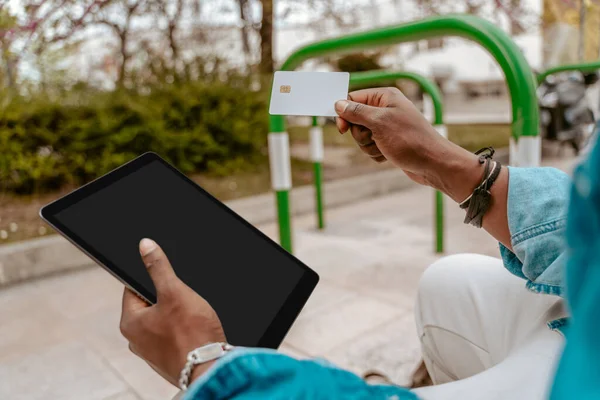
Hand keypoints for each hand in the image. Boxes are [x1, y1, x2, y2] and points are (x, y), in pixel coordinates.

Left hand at [120, 238, 225, 387]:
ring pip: (164, 321)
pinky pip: (173, 336)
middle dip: (169, 299)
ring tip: (192, 317)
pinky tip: (195, 330)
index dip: (152, 279)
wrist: (211, 367)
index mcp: (130, 323)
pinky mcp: (168, 359)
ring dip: (177, 316)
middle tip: (185, 301)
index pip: (133, 288)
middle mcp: (136, 340)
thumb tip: (145, 246)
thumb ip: (158, 267)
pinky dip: (183, 331)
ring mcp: (152, 352)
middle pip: (151, 304)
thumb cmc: (192, 334)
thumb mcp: (174, 291)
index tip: (167, 280)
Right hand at [335, 87, 479, 190]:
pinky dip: (376, 154)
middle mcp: (386, 109)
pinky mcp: (389, 142)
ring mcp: (387, 127)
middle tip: (374, 138)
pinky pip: (370, 148)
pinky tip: (388, 155)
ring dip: (368, 146)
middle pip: (355, 120)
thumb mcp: (380, 123)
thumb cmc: (410, 140)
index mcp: (385, 97)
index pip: (353, 99)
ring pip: (361, 137)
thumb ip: (357, 112)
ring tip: (384, 148)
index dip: (344, 114)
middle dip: (360, 134)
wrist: (433, 164)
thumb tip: (338, 104)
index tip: (342, 128)